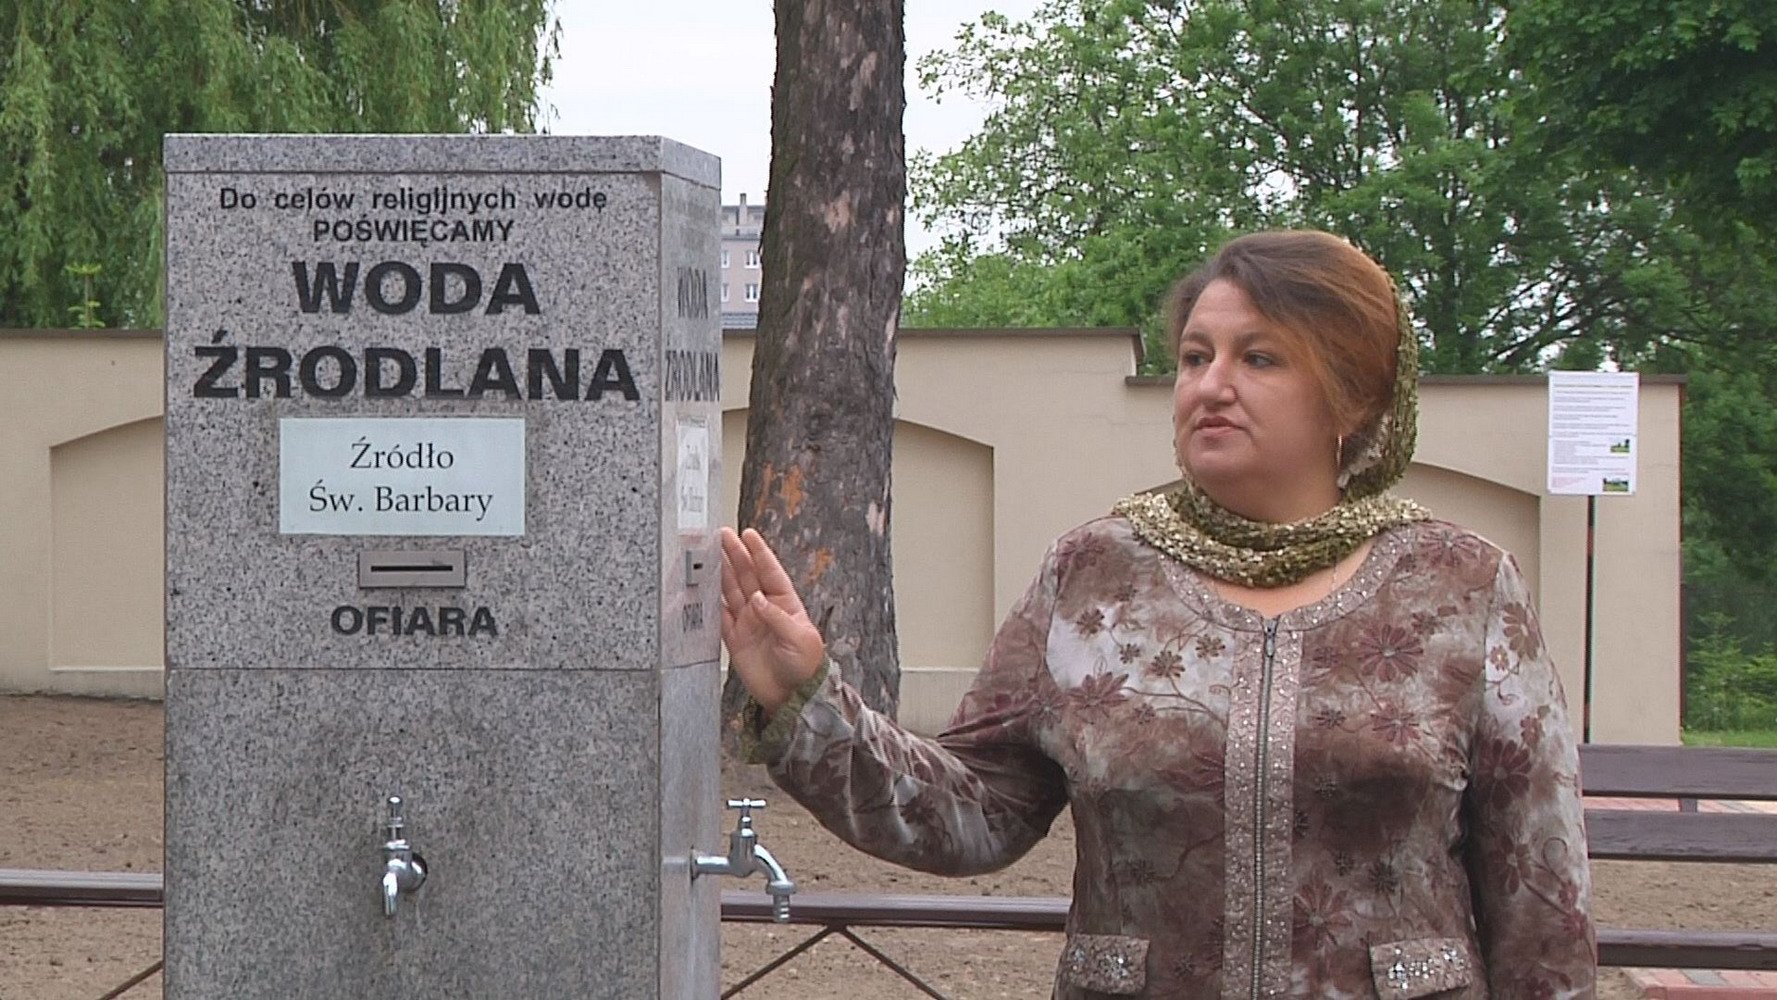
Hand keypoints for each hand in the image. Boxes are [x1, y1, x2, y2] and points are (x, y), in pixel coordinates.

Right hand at [719, 527, 826, 716]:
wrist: (792, 698)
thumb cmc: (806, 667)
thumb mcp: (799, 639)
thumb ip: (777, 617)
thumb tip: (758, 599)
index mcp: (786, 604)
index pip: (770, 572)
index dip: (760, 553)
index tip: (749, 534)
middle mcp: (765, 609)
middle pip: (748, 577)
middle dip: (735, 555)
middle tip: (722, 536)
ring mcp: (749, 623)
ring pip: (732, 592)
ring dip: (721, 573)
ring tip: (709, 554)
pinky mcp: (735, 640)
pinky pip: (720, 617)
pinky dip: (711, 603)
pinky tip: (703, 588)